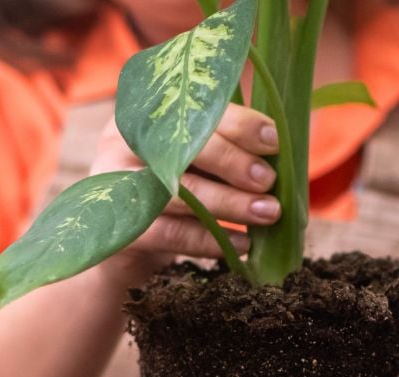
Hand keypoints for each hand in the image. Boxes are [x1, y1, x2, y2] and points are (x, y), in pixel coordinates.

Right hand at [91, 104, 280, 284]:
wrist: (127, 244)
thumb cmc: (175, 191)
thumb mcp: (195, 160)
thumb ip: (226, 146)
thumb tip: (280, 149)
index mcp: (148, 114)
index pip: (194, 110)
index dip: (238, 124)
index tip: (274, 142)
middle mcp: (125, 144)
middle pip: (182, 147)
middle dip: (233, 162)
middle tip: (268, 180)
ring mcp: (118, 186)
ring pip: (181, 193)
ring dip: (230, 203)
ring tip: (267, 213)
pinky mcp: (124, 229)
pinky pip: (173, 234)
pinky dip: (212, 240)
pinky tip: (243, 244)